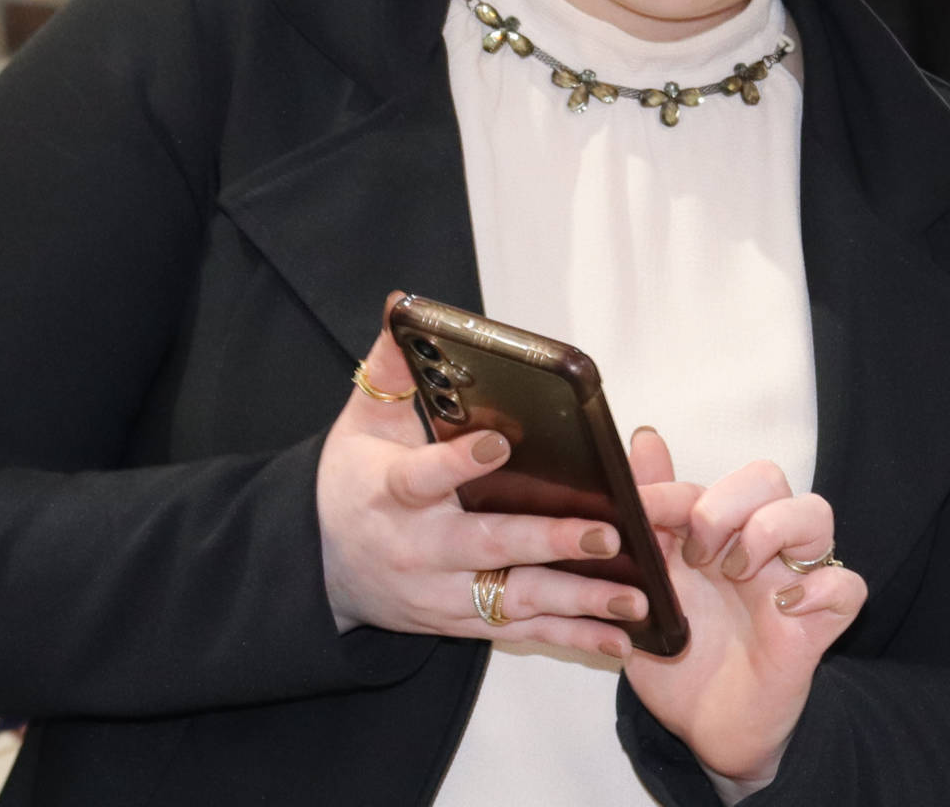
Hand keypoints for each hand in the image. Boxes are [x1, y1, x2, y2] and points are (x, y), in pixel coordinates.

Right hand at [314, 323, 644, 652]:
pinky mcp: (458, 621)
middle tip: (606, 535)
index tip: (499, 443)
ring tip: (633, 598)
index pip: (421, 477)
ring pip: (510, 600)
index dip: (458, 462)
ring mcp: (438, 593)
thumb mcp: (362, 421)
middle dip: (546, 541)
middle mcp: (416, 548)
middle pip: (484, 546)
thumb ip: (391, 369)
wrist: (316, 565)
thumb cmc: (354, 480)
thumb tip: (403, 306)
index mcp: (388, 491)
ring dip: (575, 603)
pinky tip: (618, 643)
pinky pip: (517, 632)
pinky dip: (569, 640)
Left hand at [622, 428, 865, 795]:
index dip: (671, 493)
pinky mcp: (820, 624)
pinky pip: (848, 585)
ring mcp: (793, 581)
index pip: (705, 484)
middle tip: (697, 555)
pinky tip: (784, 608)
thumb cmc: (681, 657)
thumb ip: (649, 517)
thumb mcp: (648, 588)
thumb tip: (644, 439)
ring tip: (737, 573)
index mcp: (715, 537)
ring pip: (816, 512)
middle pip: (767, 477)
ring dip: (770, 531)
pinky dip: (820, 588)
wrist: (705, 729)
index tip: (639, 516)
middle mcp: (758, 549)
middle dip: (725, 505)